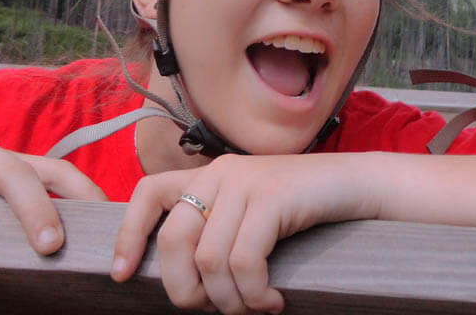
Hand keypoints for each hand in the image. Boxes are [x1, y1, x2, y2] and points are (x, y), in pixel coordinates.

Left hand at [112, 153, 380, 313]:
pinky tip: (272, 302)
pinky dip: (254, 294)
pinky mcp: (273, 197)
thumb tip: (186, 283)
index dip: (128, 234)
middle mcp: (221, 173)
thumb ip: (216, 230)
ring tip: (254, 309)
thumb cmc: (301, 210)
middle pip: (174, 239)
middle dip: (184, 289)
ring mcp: (247, 182)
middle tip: (212, 310)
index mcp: (208, 176)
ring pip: (210, 259)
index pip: (148, 193)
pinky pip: (245, 260)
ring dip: (230, 300)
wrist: (353, 185)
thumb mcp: (249, 213)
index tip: (122, 273)